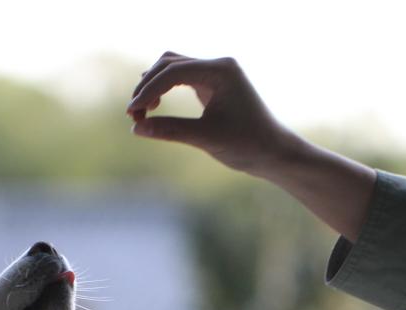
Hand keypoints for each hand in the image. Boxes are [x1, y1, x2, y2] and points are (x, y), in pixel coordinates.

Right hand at [127, 52, 296, 176]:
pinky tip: (154, 107)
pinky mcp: (212, 83)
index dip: (148, 91)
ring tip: (142, 113)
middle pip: (169, 63)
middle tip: (134, 115)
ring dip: (153, 86)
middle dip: (148, 86)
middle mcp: (219, 65)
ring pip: (172, 67)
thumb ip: (170, 130)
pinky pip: (180, 77)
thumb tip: (136, 128)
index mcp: (221, 71)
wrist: (272, 151)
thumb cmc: (246, 144)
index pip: (173, 72)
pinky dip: (163, 89)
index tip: (133, 113)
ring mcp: (216, 72)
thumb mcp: (205, 138)